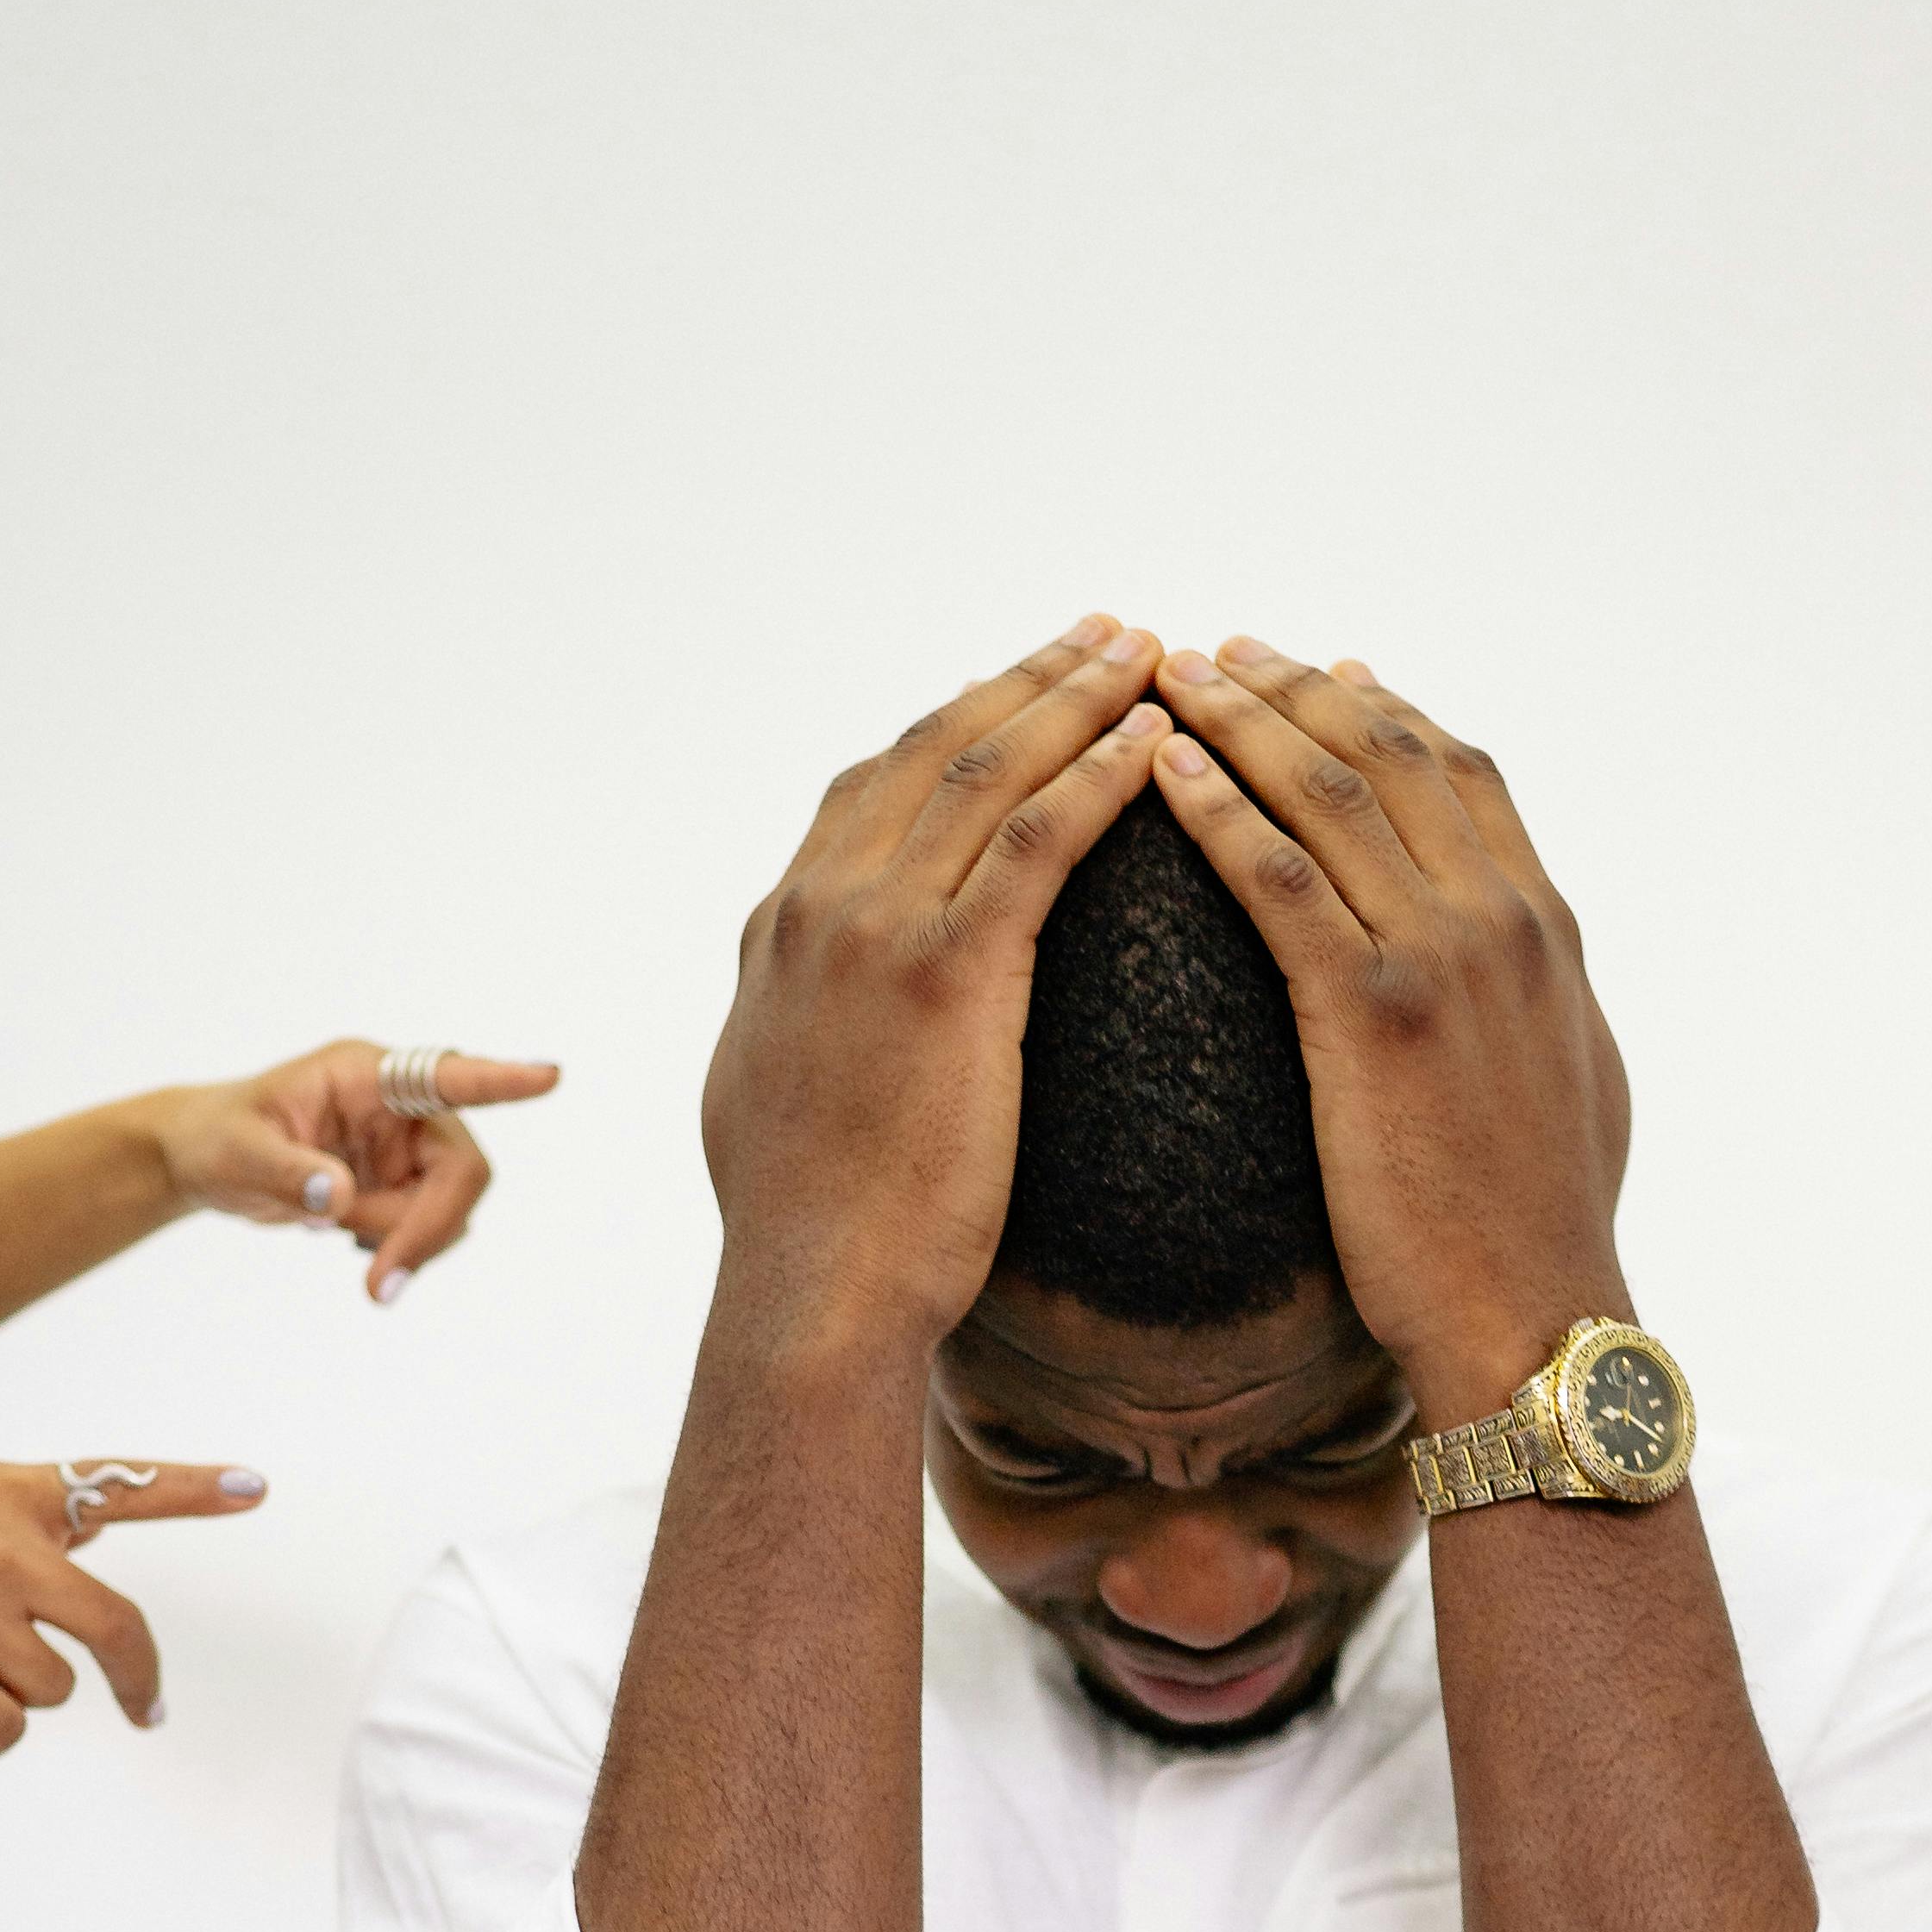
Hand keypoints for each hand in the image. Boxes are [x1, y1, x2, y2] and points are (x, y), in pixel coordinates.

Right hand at [0, 1455, 267, 1751]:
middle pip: (118, 1629)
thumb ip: (11, 1519)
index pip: (117, 1486)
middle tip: (145, 1710)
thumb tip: (85, 1538)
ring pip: (55, 1689)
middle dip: (138, 1680)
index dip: (194, 1490)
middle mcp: (1, 1545)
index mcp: (1, 1491)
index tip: (257, 1486)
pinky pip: (6, 1730)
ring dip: (14, 1699)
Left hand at [151, 1044, 562, 1311]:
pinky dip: (397, 1250)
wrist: (207, 1161)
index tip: (549, 1077)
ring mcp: (407, 1146)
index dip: (500, 1080)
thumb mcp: (240, 1152)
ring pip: (447, 1208)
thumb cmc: (219, 1137)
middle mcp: (399, 1105)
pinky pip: (428, 1228)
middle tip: (379, 1286)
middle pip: (460, 1171)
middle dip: (426, 1228)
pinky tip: (348, 1238)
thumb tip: (338, 1200)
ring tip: (332, 1234)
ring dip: (403, 1241)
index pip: (444, 1077)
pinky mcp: (404, 1183)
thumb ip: (288, 1173)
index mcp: (365, 1075)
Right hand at [698, 620, 1169, 1348]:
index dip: (959, 722)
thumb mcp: (777, 1099)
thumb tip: (804, 1018)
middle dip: (1030, 678)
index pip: (877, 784)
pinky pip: (1033, 843)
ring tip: (1148, 654)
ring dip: (1075, 698)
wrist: (809, 1299)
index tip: (1025, 684)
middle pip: (937, 747)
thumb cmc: (807, 1237)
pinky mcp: (943, 974)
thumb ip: (800, 1028)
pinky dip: (1096, 779)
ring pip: (988, 769)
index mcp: (784, 924)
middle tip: (1109, 632)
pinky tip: (1154, 745)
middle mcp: (820, 901)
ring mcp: (875, 928)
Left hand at [1146, 642, 1633, 1416]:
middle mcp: (1500, 917)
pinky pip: (1279, 879)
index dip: (1383, 708)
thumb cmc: (1541, 1233)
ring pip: (1327, 791)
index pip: (1459, 771)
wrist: (1536, 1321)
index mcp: (1543, 926)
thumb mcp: (1575, 1090)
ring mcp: (1442, 957)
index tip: (1318, 669)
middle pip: (1388, 752)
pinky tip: (1160, 770)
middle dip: (1295, 686)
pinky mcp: (1377, 1013)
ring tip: (1168, 679)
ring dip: (1241, 719)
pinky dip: (1217, 808)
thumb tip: (1533, 979)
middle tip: (1215, 651)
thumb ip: (1543, 1008)